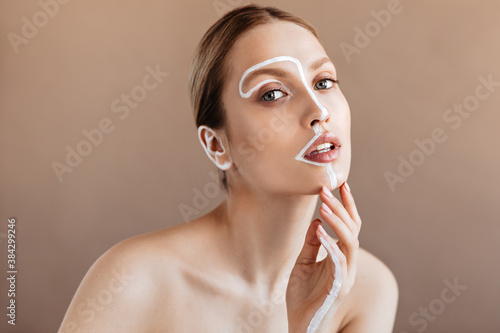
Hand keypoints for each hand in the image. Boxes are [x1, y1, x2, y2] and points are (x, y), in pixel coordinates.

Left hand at [286, 182, 361, 332]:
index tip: (340, 184)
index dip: (347, 205)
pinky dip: (331, 244)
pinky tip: (321, 231)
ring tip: (324, 205)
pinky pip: (339, 261)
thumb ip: (311, 244)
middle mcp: (348, 264)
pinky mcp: (339, 286)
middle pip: (353, 229)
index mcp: (341, 257)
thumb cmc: (303, 296)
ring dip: (338, 221)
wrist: (301, 325)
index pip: (349, 226)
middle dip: (340, 207)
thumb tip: (317, 222)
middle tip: (326, 190)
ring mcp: (345, 275)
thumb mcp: (303, 264)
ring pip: (350, 242)